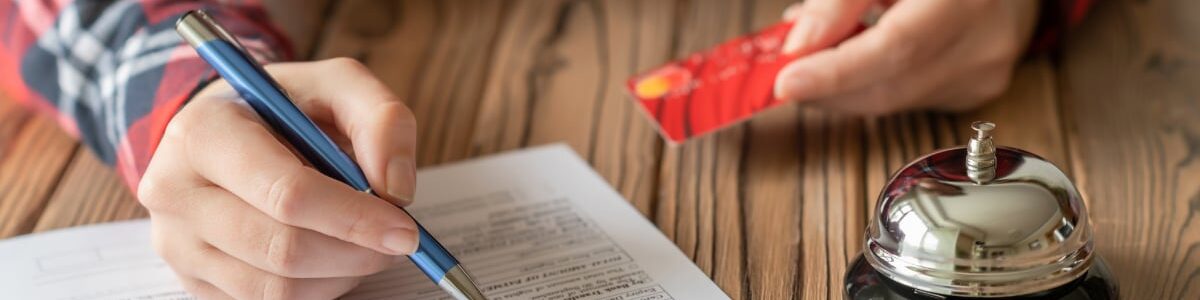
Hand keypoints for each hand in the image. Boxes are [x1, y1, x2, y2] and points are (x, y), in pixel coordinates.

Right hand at [138, 58, 418, 298]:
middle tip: (398, 241)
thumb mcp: (337, 85)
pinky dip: (318, 288)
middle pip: (282, 249)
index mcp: (204, 133)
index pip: (286, 193)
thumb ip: (380, 120)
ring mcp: (178, 244)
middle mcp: (176, 192)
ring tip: (365, 242)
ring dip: (341, 273)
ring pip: (277, 288)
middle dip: (355, 252)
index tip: (404, 230)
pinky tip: (333, 256)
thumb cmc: (284, 107)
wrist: (226, 129)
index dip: (353, 218)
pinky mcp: (193, 281)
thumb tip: (396, 189)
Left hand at [774, 0, 1039, 114]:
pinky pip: (907, 99)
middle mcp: (985, 40)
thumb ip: (840, 0)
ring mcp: (985, 72)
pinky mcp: (976, 90)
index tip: (787, 82)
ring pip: (892, 100)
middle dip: (826, 87)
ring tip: (818, 49)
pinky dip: (870, 84)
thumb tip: (800, 44)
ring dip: (843, 86)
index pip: (895, 48)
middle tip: (782, 72)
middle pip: (889, 86)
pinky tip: (857, 56)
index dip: (836, 72)